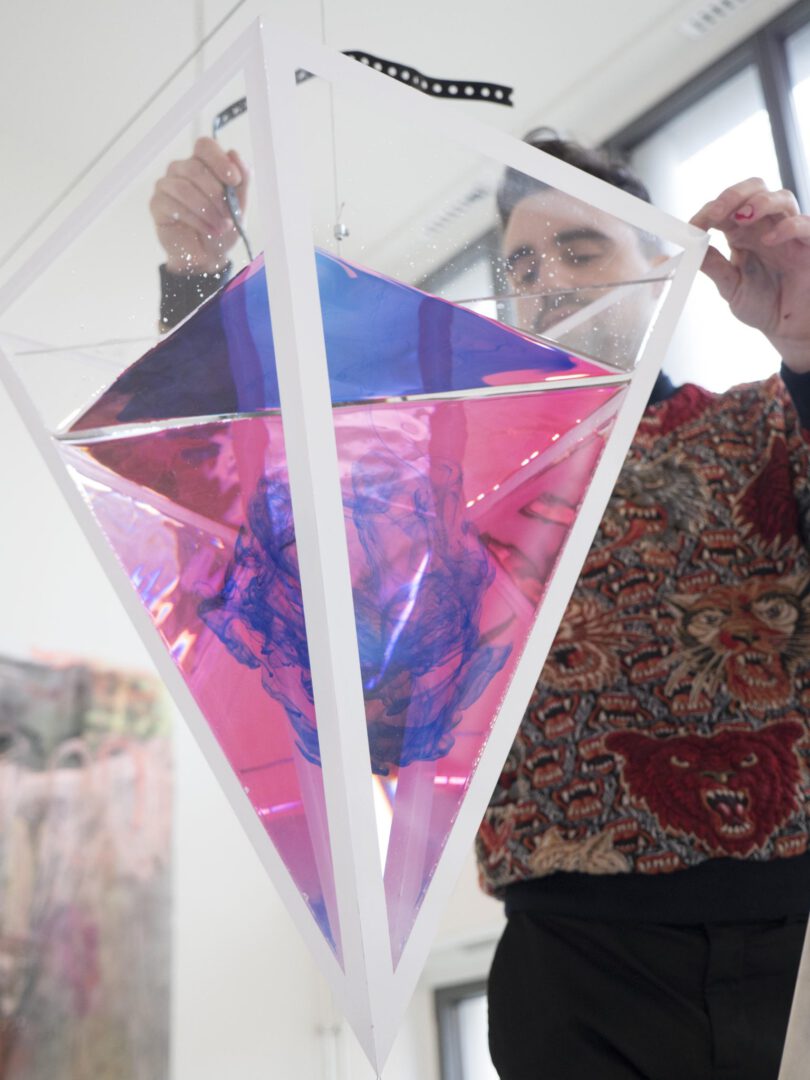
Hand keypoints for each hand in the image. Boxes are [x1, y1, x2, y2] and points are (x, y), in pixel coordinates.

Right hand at [150, 136, 248, 274]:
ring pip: (184, 187)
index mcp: (203, 164)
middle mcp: (182, 169)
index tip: (234, 180)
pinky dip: (196, 219)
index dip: (219, 160)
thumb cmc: (223, 227)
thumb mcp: (240, 205)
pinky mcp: (157, 203)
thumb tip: (234, 153)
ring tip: (221, 227)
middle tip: (230, 216)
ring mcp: (166, 185)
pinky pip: (174, 205)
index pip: (205, 146)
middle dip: (217, 195)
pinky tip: (208, 230)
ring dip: (207, 210)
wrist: (209, 255)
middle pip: (196, 168)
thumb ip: (242, 179)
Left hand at [690, 178, 809, 372]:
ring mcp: (789, 233)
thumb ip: (713, 266)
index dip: (707, 212)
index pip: (724, 208)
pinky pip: (805, 225)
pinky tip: (769, 239)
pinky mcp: (809, 246)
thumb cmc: (763, 303)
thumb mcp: (730, 287)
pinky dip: (788, 227)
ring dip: (760, 202)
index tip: (692, 227)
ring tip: (742, 217)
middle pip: (754, 189)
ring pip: (781, 198)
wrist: (789, 327)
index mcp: (742, 233)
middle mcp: (765, 226)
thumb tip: (688, 248)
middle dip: (733, 195)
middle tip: (716, 213)